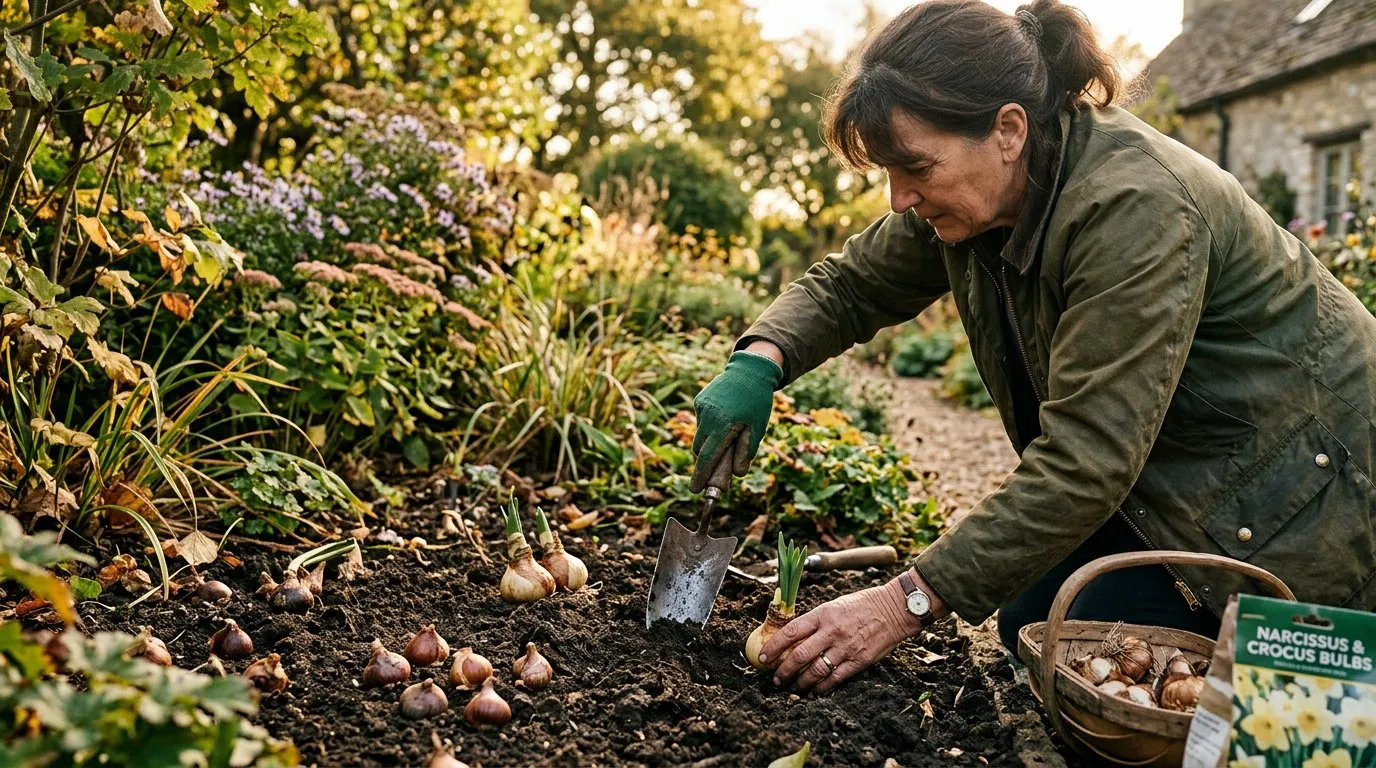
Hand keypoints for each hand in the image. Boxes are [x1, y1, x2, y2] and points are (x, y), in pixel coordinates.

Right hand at [689, 347, 782, 492]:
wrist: (750, 370)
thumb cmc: (757, 401)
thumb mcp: (758, 428)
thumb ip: (746, 451)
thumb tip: (738, 473)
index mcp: (724, 425)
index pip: (708, 458)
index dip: (701, 475)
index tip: (695, 490)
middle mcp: (708, 417)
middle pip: (700, 449)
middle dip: (707, 459)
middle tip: (720, 460)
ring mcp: (701, 407)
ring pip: (700, 435)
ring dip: (710, 440)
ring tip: (730, 429)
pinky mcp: (699, 400)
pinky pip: (702, 421)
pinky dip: (710, 424)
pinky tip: (725, 414)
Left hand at [759, 578, 922, 693]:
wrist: (894, 609)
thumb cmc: (861, 605)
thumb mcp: (834, 606)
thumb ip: (815, 622)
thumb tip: (792, 638)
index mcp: (822, 614)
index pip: (790, 631)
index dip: (773, 646)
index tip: (762, 658)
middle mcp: (832, 631)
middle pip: (799, 656)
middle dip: (783, 671)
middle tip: (775, 679)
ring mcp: (845, 648)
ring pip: (815, 671)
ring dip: (800, 683)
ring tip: (792, 687)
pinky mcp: (859, 661)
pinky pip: (835, 679)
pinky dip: (821, 688)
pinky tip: (814, 691)